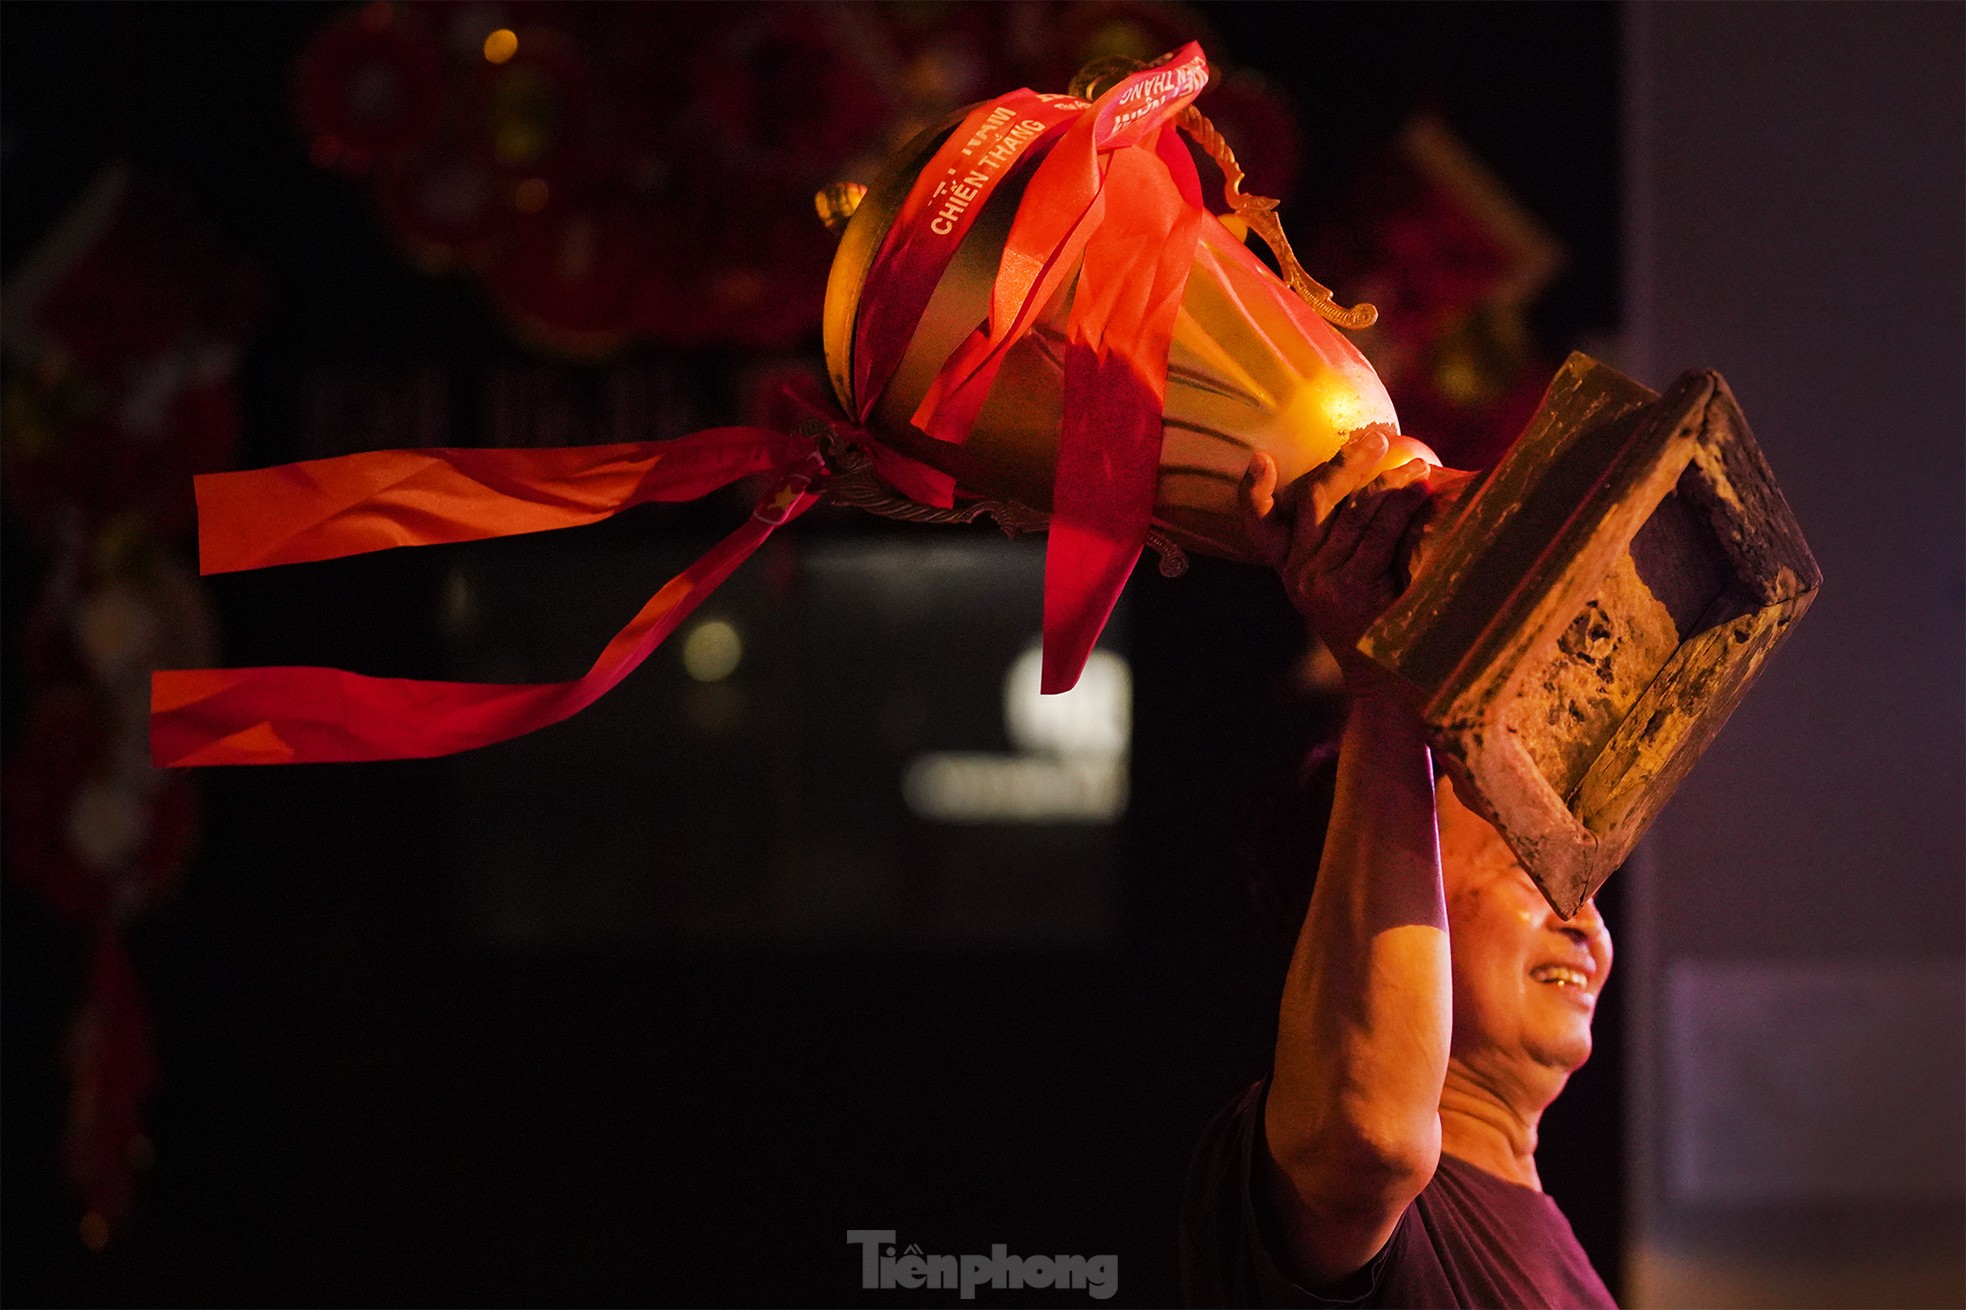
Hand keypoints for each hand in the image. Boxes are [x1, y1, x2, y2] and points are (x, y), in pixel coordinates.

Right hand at [1239, 429, 1433, 694]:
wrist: (1384, 682)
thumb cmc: (1372, 625)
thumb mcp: (1345, 585)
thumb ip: (1345, 543)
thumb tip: (1377, 484)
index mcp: (1290, 569)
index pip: (1260, 526)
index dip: (1254, 492)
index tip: (1259, 460)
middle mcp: (1299, 573)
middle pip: (1315, 501)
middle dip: (1346, 462)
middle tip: (1376, 436)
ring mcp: (1323, 582)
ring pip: (1352, 513)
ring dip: (1386, 480)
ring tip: (1415, 464)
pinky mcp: (1352, 590)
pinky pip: (1377, 535)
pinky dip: (1400, 505)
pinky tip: (1420, 488)